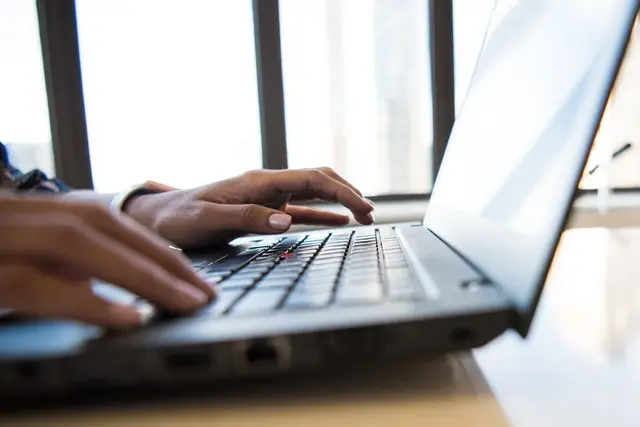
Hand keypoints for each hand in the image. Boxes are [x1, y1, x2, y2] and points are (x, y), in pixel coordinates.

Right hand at [0, 194, 214, 327]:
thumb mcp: (22, 259)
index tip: (194, 278)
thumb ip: (60, 267)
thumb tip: (108, 287)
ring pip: (74, 242)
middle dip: (159, 259)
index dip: (153, 249)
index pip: (103, 222)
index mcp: (28, 212)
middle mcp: (13, 214)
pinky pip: (32, 283)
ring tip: (185, 302)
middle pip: (99, 225)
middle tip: (204, 292)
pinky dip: (85, 300)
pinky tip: (129, 317)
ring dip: (137, 273)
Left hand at [125, 168, 374, 247]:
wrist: (158, 218)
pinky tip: (338, 221)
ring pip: (313, 192)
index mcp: (258, 181)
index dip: (342, 191)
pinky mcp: (262, 210)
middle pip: (318, 179)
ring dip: (339, 201)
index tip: (364, 208)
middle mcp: (266, 185)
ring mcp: (267, 197)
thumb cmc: (179, 218)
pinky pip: (300, 209)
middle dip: (348, 192)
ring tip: (363, 215)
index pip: (311, 179)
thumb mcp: (207, 219)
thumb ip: (246, 218)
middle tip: (370, 214)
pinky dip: (322, 213)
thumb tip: (286, 221)